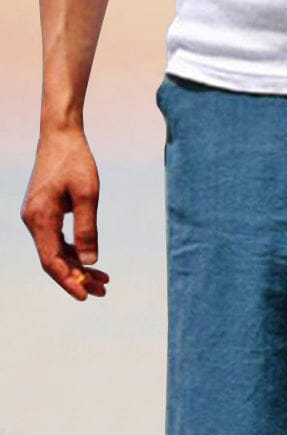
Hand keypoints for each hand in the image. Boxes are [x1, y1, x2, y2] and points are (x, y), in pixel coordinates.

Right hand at [20, 126, 108, 300]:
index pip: (51, 261)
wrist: (61, 136)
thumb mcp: (87, 195)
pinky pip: (58, 242)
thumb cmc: (75, 161)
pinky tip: (93, 264)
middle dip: (77, 279)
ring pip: (56, 253)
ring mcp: (37, 217)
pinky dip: (75, 254)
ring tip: (104, 282)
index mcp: (40, 217)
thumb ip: (87, 229)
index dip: (68, 281)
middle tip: (103, 292)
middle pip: (54, 261)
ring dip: (78, 268)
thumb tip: (89, 262)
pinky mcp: (44, 214)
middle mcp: (33, 220)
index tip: (86, 296)